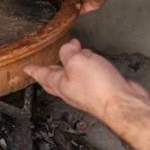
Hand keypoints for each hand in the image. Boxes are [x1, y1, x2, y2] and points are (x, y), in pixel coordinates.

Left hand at [24, 39, 149, 118]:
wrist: (122, 104)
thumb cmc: (99, 88)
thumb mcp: (77, 62)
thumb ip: (69, 52)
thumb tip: (70, 46)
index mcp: (60, 84)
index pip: (42, 74)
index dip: (34, 69)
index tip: (26, 68)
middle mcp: (72, 90)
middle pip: (56, 79)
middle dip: (49, 72)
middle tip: (43, 68)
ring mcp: (86, 91)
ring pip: (73, 77)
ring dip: (70, 67)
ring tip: (68, 59)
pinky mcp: (101, 90)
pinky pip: (90, 76)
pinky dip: (88, 68)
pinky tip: (92, 64)